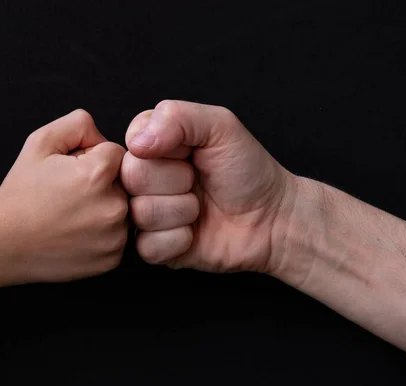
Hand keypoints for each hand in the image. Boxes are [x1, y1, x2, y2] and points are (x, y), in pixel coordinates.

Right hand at [0, 110, 127, 282]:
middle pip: (124, 183)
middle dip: (102, 184)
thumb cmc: (20, 194)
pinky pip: (119, 237)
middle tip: (69, 197)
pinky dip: (103, 235)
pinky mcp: (112, 259)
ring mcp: (114, 237)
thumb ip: (79, 125)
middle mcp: (113, 207)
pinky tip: (76, 235)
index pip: (117, 153)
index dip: (92, 159)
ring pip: (124, 210)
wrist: (3, 244)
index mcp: (98, 174)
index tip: (71, 174)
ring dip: (105, 209)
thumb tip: (104, 137)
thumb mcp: (40, 142)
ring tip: (72, 216)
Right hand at [121, 100, 295, 273]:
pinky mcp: (154, 247)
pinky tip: (195, 233)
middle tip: (198, 181)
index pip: (132, 142)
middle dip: (176, 180)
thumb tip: (137, 142)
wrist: (273, 218)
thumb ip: (176, 117)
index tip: (191, 153)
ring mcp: (146, 214)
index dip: (165, 149)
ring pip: (141, 212)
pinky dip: (179, 240)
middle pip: (133, 177)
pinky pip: (148, 245)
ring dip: (182, 211)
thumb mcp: (220, 126)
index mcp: (153, 145)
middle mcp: (144, 179)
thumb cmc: (248, 170)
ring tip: (201, 207)